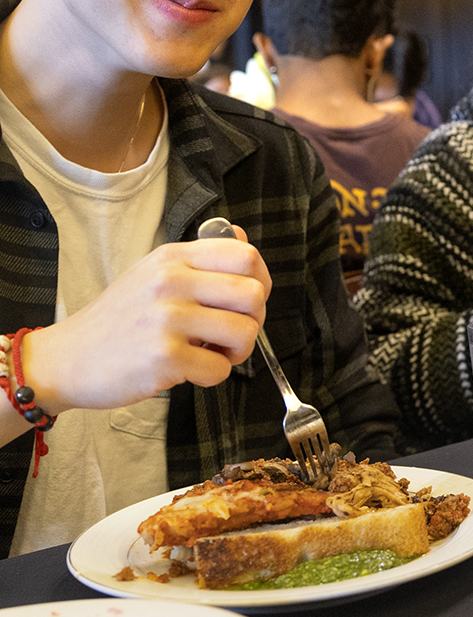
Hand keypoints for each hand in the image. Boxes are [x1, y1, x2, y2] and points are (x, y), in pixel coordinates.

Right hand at [22, 227, 271, 414]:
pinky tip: (190, 370)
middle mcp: (171, 282)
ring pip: (244, 333)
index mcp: (172, 258)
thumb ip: (197, 260)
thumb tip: (244, 239)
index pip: (245, 255)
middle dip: (254, 320)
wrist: (68, 358)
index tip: (248, 301)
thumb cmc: (116, 320)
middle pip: (253, 294)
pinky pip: (219, 369)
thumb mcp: (151, 273)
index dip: (260, 281)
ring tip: (212, 353)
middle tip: (231, 334)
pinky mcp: (165, 358)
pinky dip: (212, 376)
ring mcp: (167, 319)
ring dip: (237, 352)